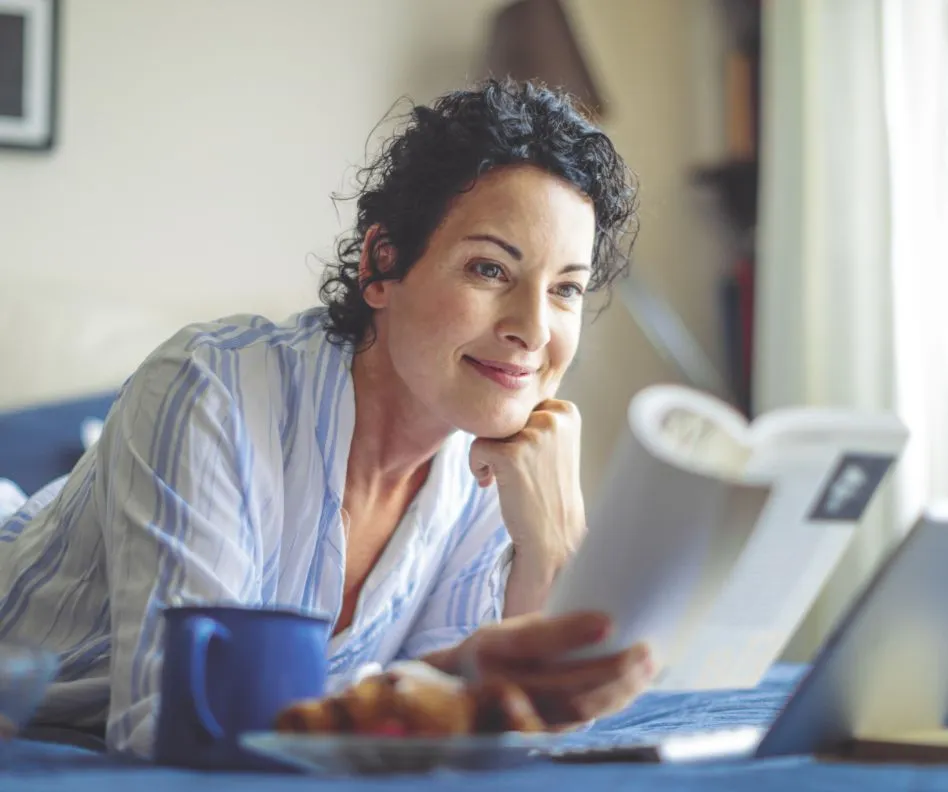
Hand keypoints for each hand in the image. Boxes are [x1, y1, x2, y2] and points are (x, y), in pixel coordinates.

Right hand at [427, 611, 654, 727]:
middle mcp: (497, 685)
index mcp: (490, 646)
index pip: (532, 642)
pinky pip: (580, 722)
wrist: (461, 689)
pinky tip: (632, 687)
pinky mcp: (536, 733)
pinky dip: (611, 704)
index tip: (609, 621)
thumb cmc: (499, 649)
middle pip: (562, 685)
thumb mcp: (509, 630)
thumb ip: (547, 630)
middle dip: (611, 670)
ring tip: (648, 666)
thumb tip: (608, 617)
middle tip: (644, 650)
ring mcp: (515, 717)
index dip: (570, 632)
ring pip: (576, 710)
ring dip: (619, 690)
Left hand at [469, 399, 585, 577]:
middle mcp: (553, 419)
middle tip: (515, 469)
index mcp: (567, 411)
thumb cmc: (548, 487)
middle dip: (502, 440)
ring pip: (489, 429)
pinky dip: (477, 466)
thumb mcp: (554, 443)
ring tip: (505, 477)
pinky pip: (477, 447)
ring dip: (489, 454)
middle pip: (504, 414)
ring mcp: (533, 436)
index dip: (517, 430)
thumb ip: (537, 416)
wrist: (552, 534)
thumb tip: (504, 388)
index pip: (522, 404)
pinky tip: (492, 484)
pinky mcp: (511, 454)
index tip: (526, 456)